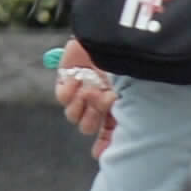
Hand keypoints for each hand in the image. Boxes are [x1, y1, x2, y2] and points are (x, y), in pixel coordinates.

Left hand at [54, 38, 118, 154]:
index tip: (99, 153)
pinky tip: (77, 80)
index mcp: (118, 104)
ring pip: (73, 115)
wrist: (112, 36)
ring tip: (89, 92)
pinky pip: (62, 97)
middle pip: (88, 126)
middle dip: (92, 119)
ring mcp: (83, 88)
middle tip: (99, 104)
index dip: (103, 144)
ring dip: (80, 107)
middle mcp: (100, 98)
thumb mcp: (128, 96)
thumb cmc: (126, 67)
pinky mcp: (68, 77)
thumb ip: (118, 121)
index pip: (108, 131)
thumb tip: (104, 150)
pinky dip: (68, 92)